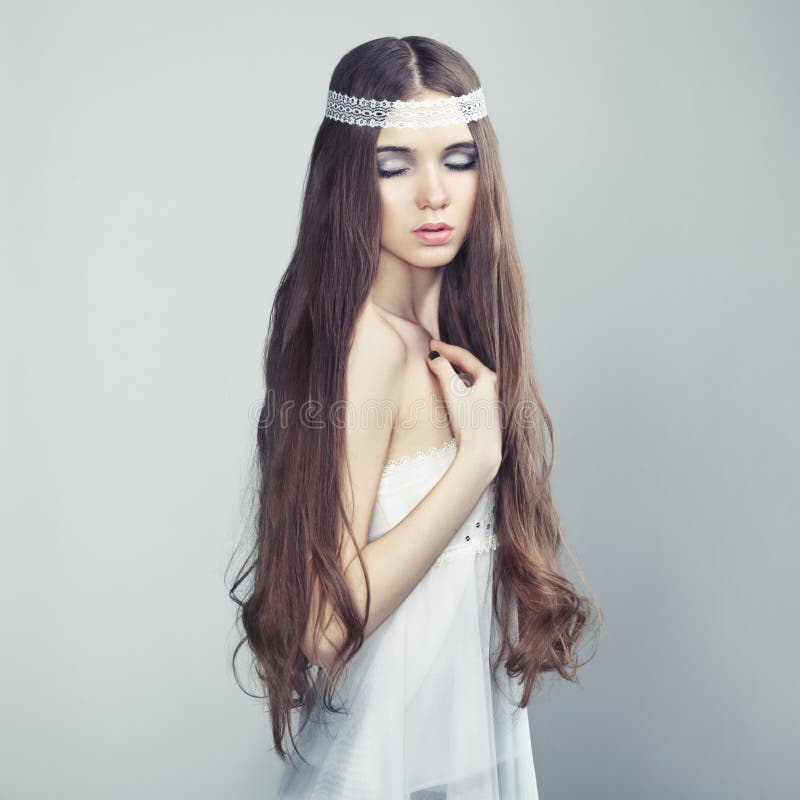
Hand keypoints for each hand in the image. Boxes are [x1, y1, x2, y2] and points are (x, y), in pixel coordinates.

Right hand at [426, 338, 501, 470]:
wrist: (480, 451)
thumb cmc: (469, 422)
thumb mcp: (453, 392)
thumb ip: (443, 370)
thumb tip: (434, 358)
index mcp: (488, 377)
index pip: (464, 356)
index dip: (445, 348)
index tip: (430, 344)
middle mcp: (492, 385)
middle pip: (467, 365)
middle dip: (449, 358)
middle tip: (432, 352)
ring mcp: (489, 398)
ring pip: (468, 377)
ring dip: (452, 371)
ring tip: (437, 367)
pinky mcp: (484, 410)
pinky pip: (468, 388)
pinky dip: (456, 383)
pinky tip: (448, 388)